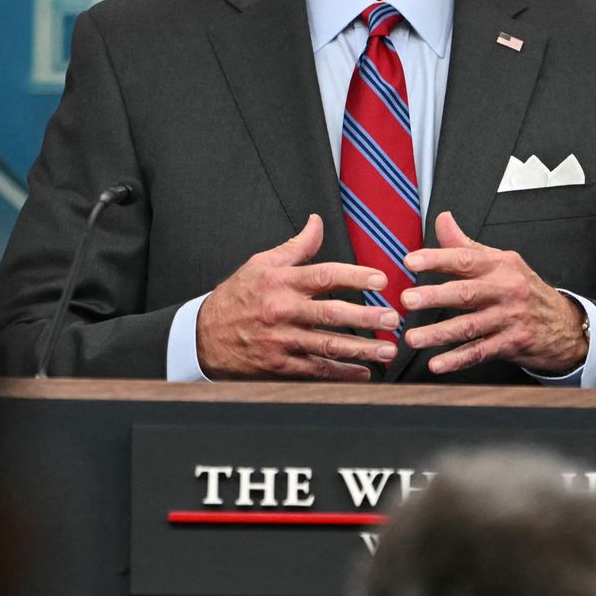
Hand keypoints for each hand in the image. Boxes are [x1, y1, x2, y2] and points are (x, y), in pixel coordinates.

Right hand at [196, 214, 400, 380]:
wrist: (203, 335)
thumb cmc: (237, 296)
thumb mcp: (261, 263)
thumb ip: (296, 246)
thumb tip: (317, 222)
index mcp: (281, 282)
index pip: (324, 275)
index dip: (355, 276)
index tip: (381, 279)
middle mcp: (283, 311)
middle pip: (331, 314)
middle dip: (366, 318)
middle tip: (392, 319)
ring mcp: (281, 341)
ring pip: (327, 346)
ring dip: (361, 350)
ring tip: (386, 351)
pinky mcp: (279, 365)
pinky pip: (316, 370)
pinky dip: (341, 373)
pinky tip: (363, 372)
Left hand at [399, 211, 589, 375]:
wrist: (564, 323)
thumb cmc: (525, 290)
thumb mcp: (501, 261)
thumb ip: (466, 245)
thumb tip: (442, 220)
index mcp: (499, 265)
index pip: (464, 258)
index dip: (436, 259)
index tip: (411, 261)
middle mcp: (505, 290)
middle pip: (466, 292)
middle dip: (434, 296)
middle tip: (408, 300)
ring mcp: (509, 318)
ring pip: (470, 326)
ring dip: (439, 334)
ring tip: (414, 338)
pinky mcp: (511, 343)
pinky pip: (480, 351)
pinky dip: (457, 360)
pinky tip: (438, 364)